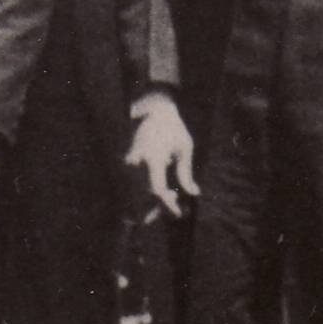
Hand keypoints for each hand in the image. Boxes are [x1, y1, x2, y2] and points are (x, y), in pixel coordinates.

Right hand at [123, 90, 197, 220]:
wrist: (153, 110)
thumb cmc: (173, 128)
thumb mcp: (185, 148)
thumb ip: (186, 173)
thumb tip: (193, 193)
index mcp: (153, 157)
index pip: (157, 190)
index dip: (167, 205)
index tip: (178, 213)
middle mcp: (138, 161)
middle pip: (147, 194)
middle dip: (161, 204)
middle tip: (177, 202)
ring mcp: (130, 162)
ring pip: (140, 191)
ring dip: (155, 198)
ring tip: (173, 194)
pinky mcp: (128, 162)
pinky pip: (137, 182)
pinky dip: (148, 189)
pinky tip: (163, 185)